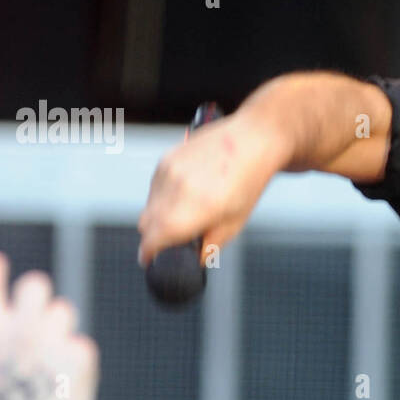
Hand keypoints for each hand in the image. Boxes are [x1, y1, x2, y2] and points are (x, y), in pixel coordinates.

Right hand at [0, 251, 97, 399]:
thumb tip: (7, 322)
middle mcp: (22, 331)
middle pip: (36, 285)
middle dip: (35, 294)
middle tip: (35, 311)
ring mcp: (54, 340)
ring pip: (62, 310)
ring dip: (56, 327)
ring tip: (49, 360)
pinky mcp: (82, 353)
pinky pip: (79, 343)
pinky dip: (74, 359)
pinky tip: (65, 383)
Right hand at [137, 106, 289, 266]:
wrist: (254, 139)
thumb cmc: (250, 181)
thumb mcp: (235, 222)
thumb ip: (210, 246)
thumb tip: (194, 260)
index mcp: (196, 208)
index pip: (154, 237)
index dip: (149, 253)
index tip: (149, 260)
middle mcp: (177, 189)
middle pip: (146, 223)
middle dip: (155, 236)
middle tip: (173, 240)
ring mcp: (169, 171)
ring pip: (148, 205)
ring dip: (158, 216)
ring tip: (187, 213)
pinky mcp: (167, 158)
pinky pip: (153, 187)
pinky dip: (162, 197)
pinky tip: (186, 194)